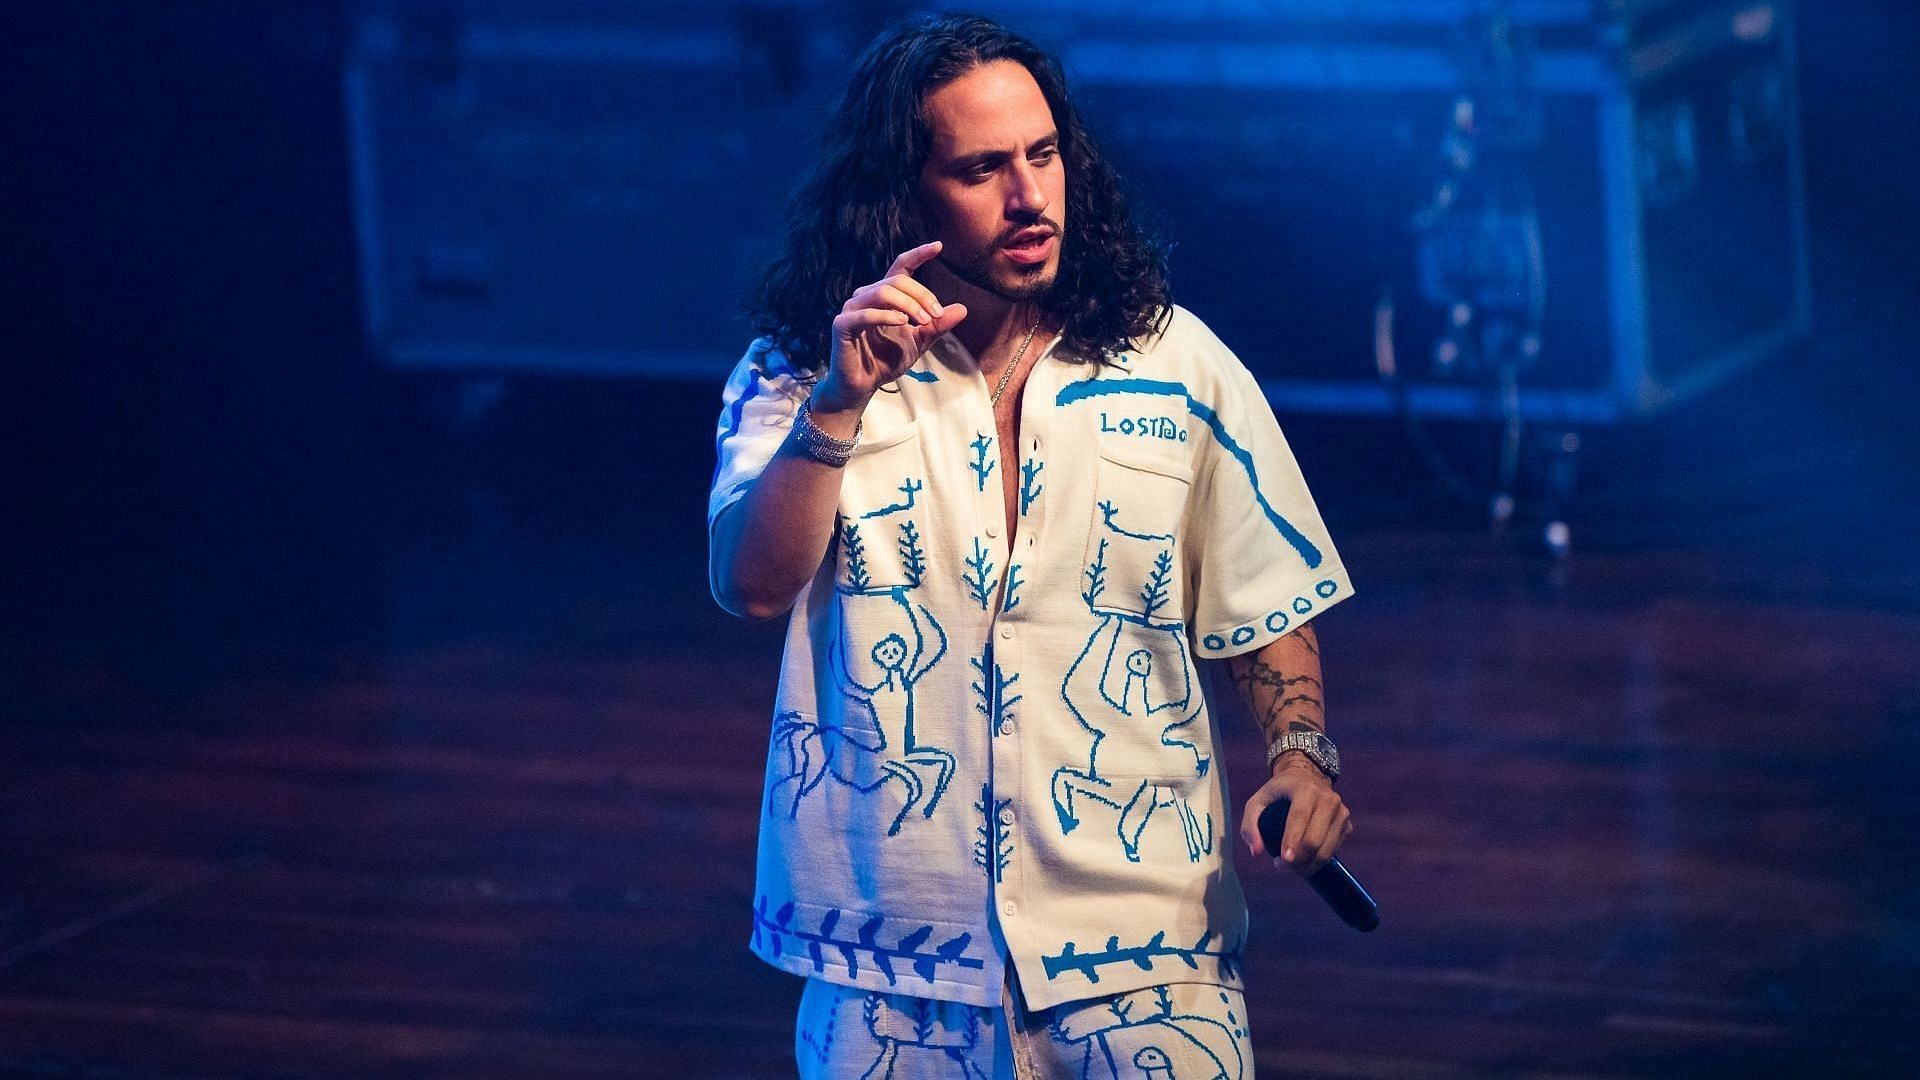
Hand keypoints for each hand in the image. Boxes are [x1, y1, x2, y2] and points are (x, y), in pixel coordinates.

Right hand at [815, 241, 968, 413]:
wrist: (862, 386)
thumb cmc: (886, 361)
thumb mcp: (919, 342)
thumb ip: (937, 326)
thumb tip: (963, 308)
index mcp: (885, 296)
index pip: (901, 267)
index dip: (918, 254)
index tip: (938, 246)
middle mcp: (867, 296)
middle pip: (898, 281)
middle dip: (922, 295)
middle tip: (936, 315)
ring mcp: (852, 309)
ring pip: (883, 291)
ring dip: (909, 304)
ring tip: (924, 322)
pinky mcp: (842, 325)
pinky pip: (865, 313)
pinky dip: (886, 315)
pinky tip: (902, 322)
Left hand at [1240, 754, 1351, 876]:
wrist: (1308, 778)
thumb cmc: (1279, 793)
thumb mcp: (1257, 802)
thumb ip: (1250, 826)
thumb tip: (1257, 852)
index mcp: (1305, 789)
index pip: (1299, 818)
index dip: (1292, 841)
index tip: (1284, 860)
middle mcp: (1328, 799)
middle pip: (1314, 840)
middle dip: (1297, 860)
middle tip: (1281, 865)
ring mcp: (1341, 813)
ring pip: (1325, 851)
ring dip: (1307, 866)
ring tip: (1290, 867)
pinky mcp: (1347, 825)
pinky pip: (1333, 852)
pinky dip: (1318, 863)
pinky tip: (1304, 861)